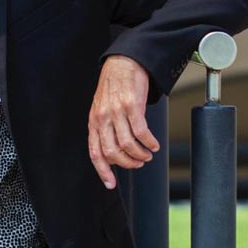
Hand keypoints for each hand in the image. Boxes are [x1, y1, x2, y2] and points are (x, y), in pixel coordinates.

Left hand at [87, 55, 159, 189]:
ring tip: (148, 154)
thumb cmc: (114, 87)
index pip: (95, 152)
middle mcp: (103, 118)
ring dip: (140, 154)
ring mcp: (116, 112)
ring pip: (127, 144)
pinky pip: (141, 132)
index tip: (111, 184)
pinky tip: (154, 144)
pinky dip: (149, 142)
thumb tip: (114, 152)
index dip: (102, 171)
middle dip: (128, 163)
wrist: (123, 63)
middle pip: (112, 152)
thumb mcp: (102, 109)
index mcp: (94, 122)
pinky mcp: (132, 105)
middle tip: (139, 163)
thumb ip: (105, 129)